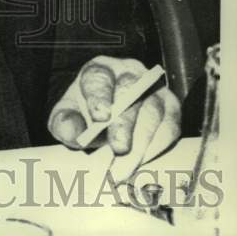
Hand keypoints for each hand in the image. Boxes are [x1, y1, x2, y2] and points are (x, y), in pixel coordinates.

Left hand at [48, 57, 180, 182]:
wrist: (106, 117)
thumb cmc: (85, 114)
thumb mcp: (67, 116)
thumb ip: (65, 123)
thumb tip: (72, 131)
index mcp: (100, 70)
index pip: (100, 77)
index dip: (101, 96)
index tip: (100, 117)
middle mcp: (129, 73)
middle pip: (130, 92)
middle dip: (125, 123)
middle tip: (119, 149)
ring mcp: (153, 88)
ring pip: (154, 110)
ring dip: (142, 141)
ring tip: (128, 165)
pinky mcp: (171, 106)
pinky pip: (170, 125)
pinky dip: (159, 145)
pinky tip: (144, 160)